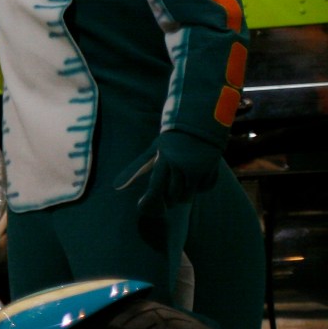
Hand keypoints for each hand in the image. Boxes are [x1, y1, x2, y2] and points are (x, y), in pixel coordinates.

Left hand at [115, 130, 222, 245]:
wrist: (199, 121)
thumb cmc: (172, 138)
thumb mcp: (154, 150)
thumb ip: (137, 168)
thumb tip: (117, 186)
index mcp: (164, 160)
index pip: (155, 189)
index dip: (150, 201)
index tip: (143, 207)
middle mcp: (181, 165)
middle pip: (173, 195)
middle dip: (170, 196)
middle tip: (169, 187)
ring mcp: (198, 167)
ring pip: (188, 195)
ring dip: (184, 193)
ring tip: (181, 179)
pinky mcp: (212, 168)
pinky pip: (204, 188)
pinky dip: (199, 186)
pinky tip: (196, 174)